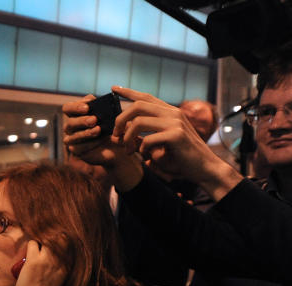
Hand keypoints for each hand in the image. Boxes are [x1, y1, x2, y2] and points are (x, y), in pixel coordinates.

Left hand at [12, 241, 66, 285]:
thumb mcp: (59, 278)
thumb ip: (61, 265)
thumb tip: (59, 252)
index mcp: (67, 266)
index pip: (70, 245)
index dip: (63, 239)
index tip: (56, 240)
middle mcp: (59, 261)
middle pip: (61, 238)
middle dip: (53, 236)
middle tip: (44, 240)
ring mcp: (47, 260)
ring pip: (46, 238)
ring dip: (40, 240)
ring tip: (36, 246)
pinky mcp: (34, 260)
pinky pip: (32, 243)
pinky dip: (30, 245)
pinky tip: (29, 252)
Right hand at [61, 94, 143, 188]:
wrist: (119, 145)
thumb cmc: (114, 126)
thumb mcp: (113, 115)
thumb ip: (107, 107)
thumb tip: (104, 98)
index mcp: (76, 114)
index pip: (67, 108)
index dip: (75, 106)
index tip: (88, 106)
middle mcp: (71, 126)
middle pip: (69, 122)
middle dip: (81, 120)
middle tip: (94, 120)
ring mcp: (72, 139)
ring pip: (72, 136)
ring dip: (85, 133)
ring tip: (98, 130)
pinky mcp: (76, 150)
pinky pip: (78, 147)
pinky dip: (89, 143)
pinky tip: (100, 140)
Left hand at [111, 86, 242, 198]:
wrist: (203, 168)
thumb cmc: (179, 157)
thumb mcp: (156, 144)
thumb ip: (141, 137)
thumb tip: (119, 135)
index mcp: (169, 112)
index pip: (145, 97)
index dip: (128, 92)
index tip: (113, 88)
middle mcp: (173, 113)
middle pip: (137, 106)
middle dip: (120, 120)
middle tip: (115, 135)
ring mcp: (175, 122)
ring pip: (138, 122)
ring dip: (127, 138)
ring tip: (127, 150)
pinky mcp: (176, 135)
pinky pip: (147, 139)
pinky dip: (141, 149)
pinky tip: (145, 156)